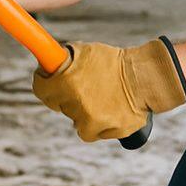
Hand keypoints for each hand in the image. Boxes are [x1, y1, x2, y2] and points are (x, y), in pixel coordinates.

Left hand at [32, 38, 185, 142]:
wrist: (144, 77)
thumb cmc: (114, 63)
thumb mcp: (86, 52)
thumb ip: (64, 59)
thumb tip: (47, 60)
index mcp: (67, 80)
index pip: (41, 89)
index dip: (44, 84)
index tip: (48, 82)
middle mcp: (77, 102)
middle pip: (59, 105)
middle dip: (67, 97)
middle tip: (82, 88)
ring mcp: (92, 118)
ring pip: (76, 122)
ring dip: (83, 113)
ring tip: (100, 99)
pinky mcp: (108, 131)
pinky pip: (92, 133)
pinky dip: (97, 126)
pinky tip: (108, 113)